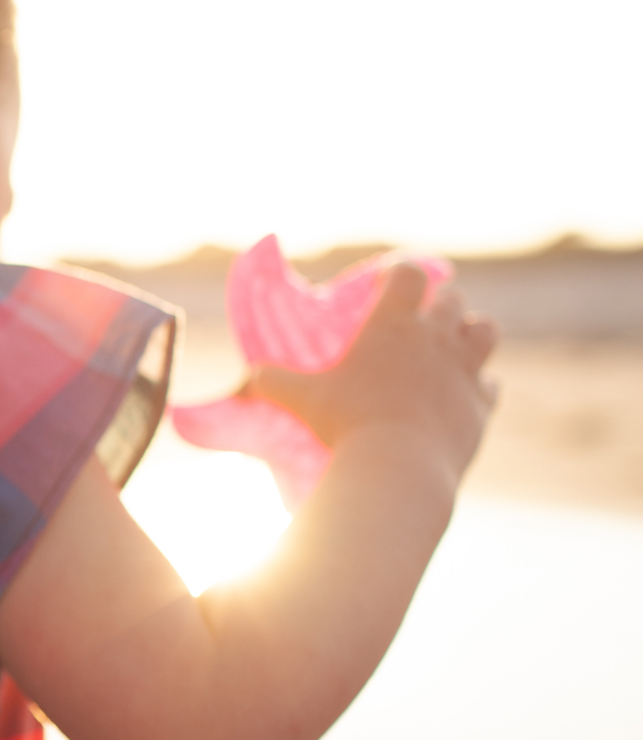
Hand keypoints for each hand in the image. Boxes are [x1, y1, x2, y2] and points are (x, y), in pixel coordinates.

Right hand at [247, 262, 499, 481]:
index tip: (390, 282)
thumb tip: (249, 377)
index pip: (409, 274)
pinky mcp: (481, 403)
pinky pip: (490, 384)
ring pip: (484, 330)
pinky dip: (479, 385)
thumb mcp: (300, 400)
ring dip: (470, 332)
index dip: (402, 273)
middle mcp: (435, 338)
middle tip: (421, 318)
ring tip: (454, 344)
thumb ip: (272, 382)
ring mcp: (464, 369)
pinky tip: (462, 394)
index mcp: (392, 325)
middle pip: (453, 298)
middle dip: (440, 302)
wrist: (398, 466)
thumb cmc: (345, 424)